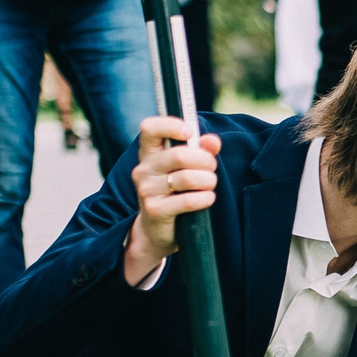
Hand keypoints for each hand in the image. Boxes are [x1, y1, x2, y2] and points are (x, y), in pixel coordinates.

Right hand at [122, 116, 220, 281]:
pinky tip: (207, 199)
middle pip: (180, 155)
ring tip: (210, 185)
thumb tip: (213, 141)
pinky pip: (188, 200)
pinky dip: (205, 198)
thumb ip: (201, 151)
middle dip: (205, 161)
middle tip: (211, 168)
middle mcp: (143, 169)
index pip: (150, 128)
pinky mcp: (155, 210)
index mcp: (149, 153)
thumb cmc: (175, 192)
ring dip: (208, 181)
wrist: (156, 230)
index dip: (171, 125)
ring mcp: (147, 190)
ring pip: (187, 178)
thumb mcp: (186, 168)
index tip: (189, 133)